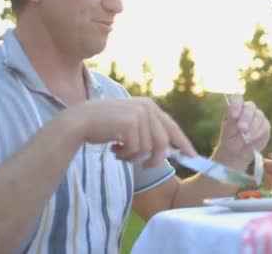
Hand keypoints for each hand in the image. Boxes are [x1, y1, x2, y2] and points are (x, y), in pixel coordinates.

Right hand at [64, 97, 196, 166]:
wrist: (78, 121)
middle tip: (144, 166)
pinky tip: (114, 149)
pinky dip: (125, 155)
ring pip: (148, 149)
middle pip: (162, 142)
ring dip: (134, 157)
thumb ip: (148, 131)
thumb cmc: (104, 126)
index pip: (172, 127)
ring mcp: (139, 114)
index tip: (192, 157)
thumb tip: (168, 150)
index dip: (183, 143)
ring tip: (121, 152)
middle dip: (155, 159)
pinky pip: (136, 150)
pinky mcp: (130, 124)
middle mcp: (147, 107)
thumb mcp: (130, 123)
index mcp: (149, 106)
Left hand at [215, 95, 269, 167]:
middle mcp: (247, 109)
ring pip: (259, 116)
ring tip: (246, 138)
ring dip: (253, 127)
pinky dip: (258, 133)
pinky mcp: (265, 125)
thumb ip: (231, 123)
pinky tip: (252, 139)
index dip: (236, 105)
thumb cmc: (230, 140)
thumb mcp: (227, 132)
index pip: (237, 99)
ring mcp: (257, 116)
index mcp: (235, 107)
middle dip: (246, 117)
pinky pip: (265, 126)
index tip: (234, 115)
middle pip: (250, 106)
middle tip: (242, 128)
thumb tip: (236, 116)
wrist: (238, 153)